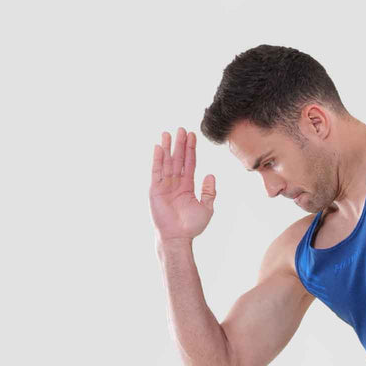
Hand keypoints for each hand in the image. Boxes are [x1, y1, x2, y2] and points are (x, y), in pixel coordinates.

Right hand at [149, 127, 215, 242]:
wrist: (178, 237)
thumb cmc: (192, 226)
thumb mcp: (206, 208)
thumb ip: (209, 192)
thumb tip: (211, 175)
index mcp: (187, 186)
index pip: (189, 164)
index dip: (191, 150)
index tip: (193, 136)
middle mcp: (175, 183)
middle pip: (178, 159)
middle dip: (180, 145)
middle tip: (182, 129)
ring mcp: (165, 185)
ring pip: (167, 162)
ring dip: (168, 148)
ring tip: (169, 133)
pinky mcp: (155, 189)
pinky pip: (156, 171)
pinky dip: (158, 159)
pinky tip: (159, 147)